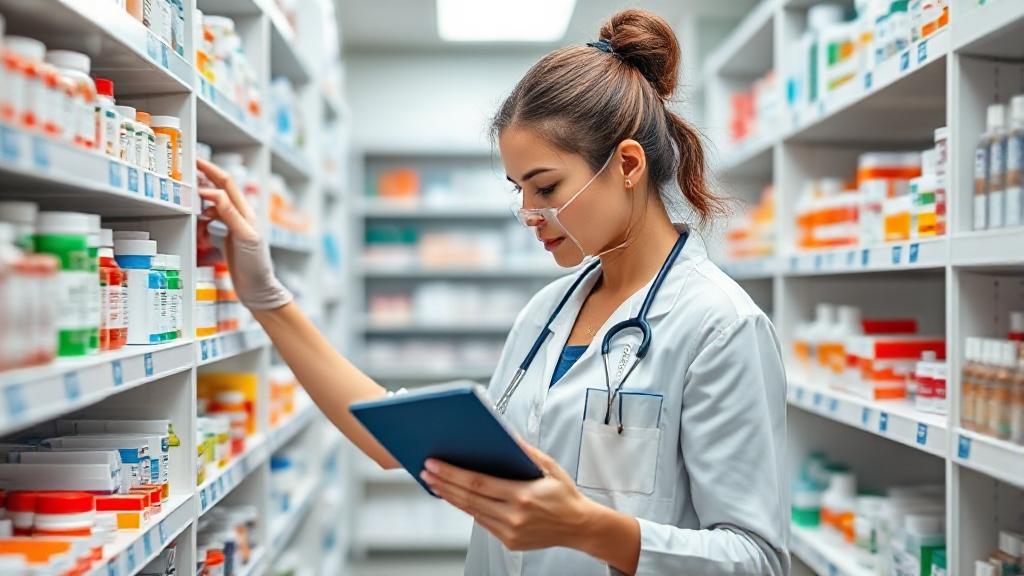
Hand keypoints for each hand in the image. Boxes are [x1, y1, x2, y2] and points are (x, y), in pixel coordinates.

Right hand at [197, 158, 291, 310]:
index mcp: (246, 212)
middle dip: (205, 178)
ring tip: (187, 193)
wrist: (258, 289)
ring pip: (215, 204)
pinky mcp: (229, 237)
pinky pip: (213, 220)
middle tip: (186, 169)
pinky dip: (203, 216)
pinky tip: (196, 219)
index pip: (226, 183)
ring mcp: (235, 226)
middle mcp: (241, 216)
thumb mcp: (243, 236)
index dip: (211, 170)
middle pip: (221, 190)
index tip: (194, 160)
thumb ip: (229, 213)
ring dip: (202, 198)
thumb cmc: (255, 265)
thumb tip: (210, 192)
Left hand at [421, 440, 595, 551]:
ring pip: (471, 511)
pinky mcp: (508, 541)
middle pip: (469, 498)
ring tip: (435, 483)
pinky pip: (482, 522)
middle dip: (443, 483)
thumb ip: (526, 451)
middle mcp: (514, 517)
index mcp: (522, 496)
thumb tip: (505, 435)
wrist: (579, 526)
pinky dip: (467, 508)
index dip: (452, 474)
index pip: (478, 483)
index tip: (435, 464)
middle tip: (427, 471)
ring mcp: (510, 532)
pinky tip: (457, 497)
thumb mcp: (550, 467)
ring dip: (450, 496)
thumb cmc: (565, 496)